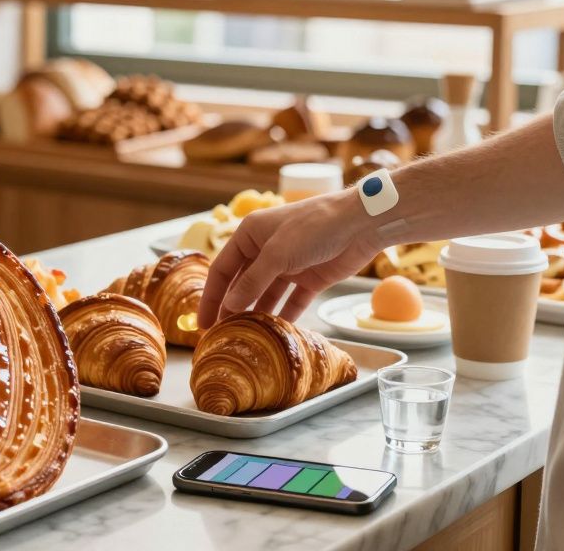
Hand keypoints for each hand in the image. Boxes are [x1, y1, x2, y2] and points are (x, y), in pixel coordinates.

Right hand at [197, 189, 383, 326]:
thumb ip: (252, 281)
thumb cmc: (315, 227)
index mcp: (250, 234)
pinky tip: (275, 333)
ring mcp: (288, 264)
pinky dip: (284, 315)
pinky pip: (291, 301)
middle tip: (222, 336)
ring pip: (266, 295)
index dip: (211, 297)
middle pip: (242, 284)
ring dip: (256, 314)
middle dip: (232, 309)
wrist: (360, 224)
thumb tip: (228, 306)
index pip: (222, 269)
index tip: (203, 323)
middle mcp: (266, 249)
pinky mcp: (310, 278)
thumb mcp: (278, 254)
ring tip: (246, 339)